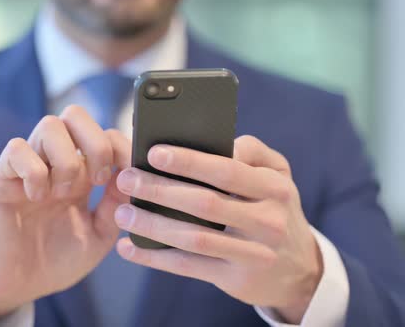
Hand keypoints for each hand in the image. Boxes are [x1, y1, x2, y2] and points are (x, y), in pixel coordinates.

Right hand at [0, 106, 130, 322]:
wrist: (17, 287)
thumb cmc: (56, 262)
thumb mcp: (98, 236)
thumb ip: (116, 206)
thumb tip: (133, 175)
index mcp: (82, 174)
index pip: (104, 134)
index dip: (121, 146)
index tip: (128, 174)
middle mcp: (55, 163)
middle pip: (76, 115)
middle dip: (96, 144)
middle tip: (97, 180)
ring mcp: (28, 167)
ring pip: (50, 125)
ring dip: (66, 159)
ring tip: (62, 193)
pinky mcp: (1, 177)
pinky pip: (16, 149)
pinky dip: (34, 171)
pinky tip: (36, 197)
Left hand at [114, 135, 322, 323]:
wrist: (299, 268)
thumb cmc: (274, 207)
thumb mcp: (278, 174)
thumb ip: (252, 151)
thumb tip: (216, 142)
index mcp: (274, 187)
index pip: (227, 170)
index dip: (189, 162)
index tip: (153, 153)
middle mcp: (267, 220)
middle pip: (205, 204)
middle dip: (160, 190)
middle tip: (126, 179)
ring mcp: (252, 253)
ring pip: (193, 238)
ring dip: (152, 226)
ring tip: (122, 213)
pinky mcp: (235, 278)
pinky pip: (188, 267)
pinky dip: (155, 258)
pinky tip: (129, 248)